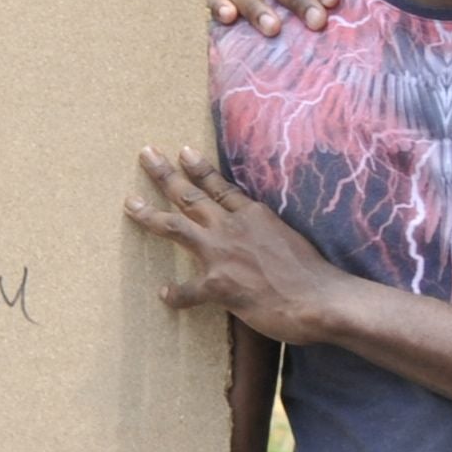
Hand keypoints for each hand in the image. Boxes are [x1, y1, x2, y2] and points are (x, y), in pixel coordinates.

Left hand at [128, 145, 346, 340]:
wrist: (322, 300)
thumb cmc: (314, 275)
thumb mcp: (289, 239)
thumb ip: (267, 234)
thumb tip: (261, 240)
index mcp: (254, 216)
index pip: (220, 187)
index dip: (199, 169)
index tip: (183, 151)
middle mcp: (233, 228)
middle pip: (191, 195)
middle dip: (164, 174)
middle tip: (146, 154)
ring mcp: (222, 254)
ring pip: (175, 226)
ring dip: (149, 214)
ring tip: (130, 203)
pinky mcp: (218, 285)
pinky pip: (185, 290)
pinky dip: (175, 293)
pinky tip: (166, 294)